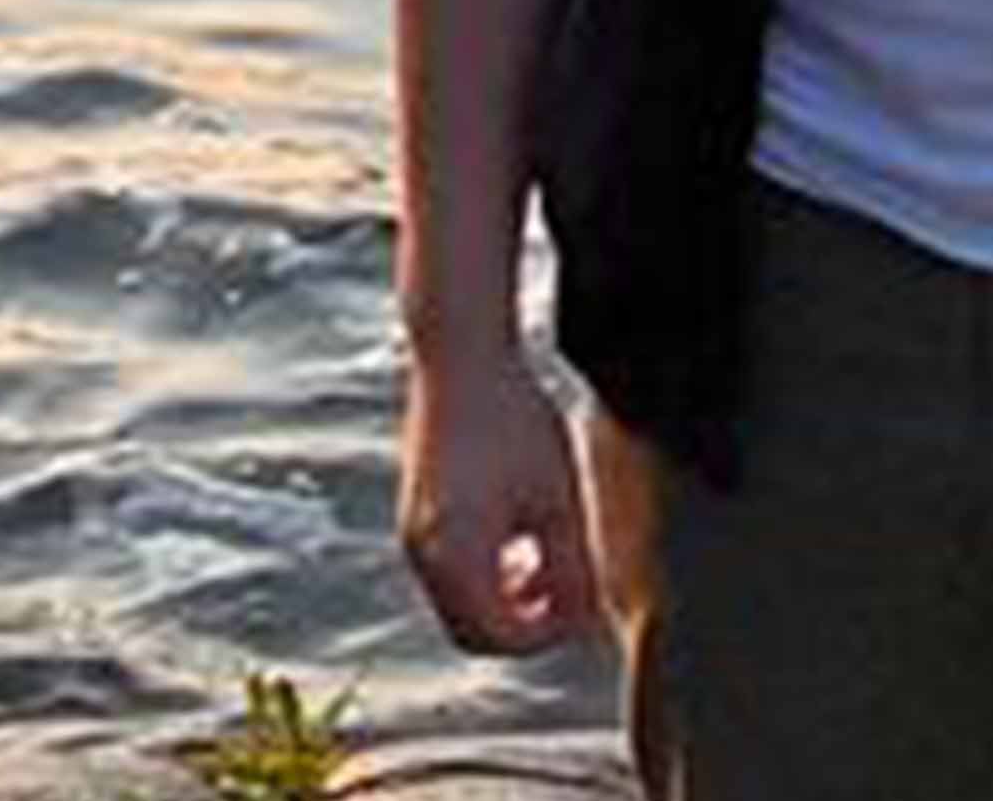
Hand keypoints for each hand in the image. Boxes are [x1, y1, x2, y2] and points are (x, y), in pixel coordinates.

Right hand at [395, 347, 605, 655]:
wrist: (461, 355)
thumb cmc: (514, 420)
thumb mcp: (558, 502)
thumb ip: (571, 571)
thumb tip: (581, 618)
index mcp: (457, 555)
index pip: (499, 638)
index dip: (545, 636)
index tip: (578, 611)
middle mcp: (422, 552)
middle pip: (471, 631)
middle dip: (520, 626)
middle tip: (561, 599)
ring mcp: (411, 531)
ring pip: (456, 602)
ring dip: (500, 599)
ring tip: (543, 561)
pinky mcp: (413, 509)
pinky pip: (444, 571)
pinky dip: (480, 573)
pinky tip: (516, 533)